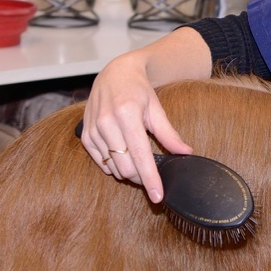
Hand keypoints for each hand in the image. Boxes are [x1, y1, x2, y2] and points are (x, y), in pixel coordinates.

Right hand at [80, 28, 211, 201]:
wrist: (114, 74)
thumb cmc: (139, 91)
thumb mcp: (157, 108)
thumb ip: (169, 134)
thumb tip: (186, 153)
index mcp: (127, 114)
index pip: (141, 155)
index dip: (151, 178)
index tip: (158, 196)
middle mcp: (106, 122)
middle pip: (126, 167)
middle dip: (141, 176)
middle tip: (152, 173)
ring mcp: (93, 130)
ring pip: (113, 168)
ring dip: (128, 171)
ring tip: (137, 159)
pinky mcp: (85, 136)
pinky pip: (101, 163)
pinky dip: (114, 165)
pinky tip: (122, 155)